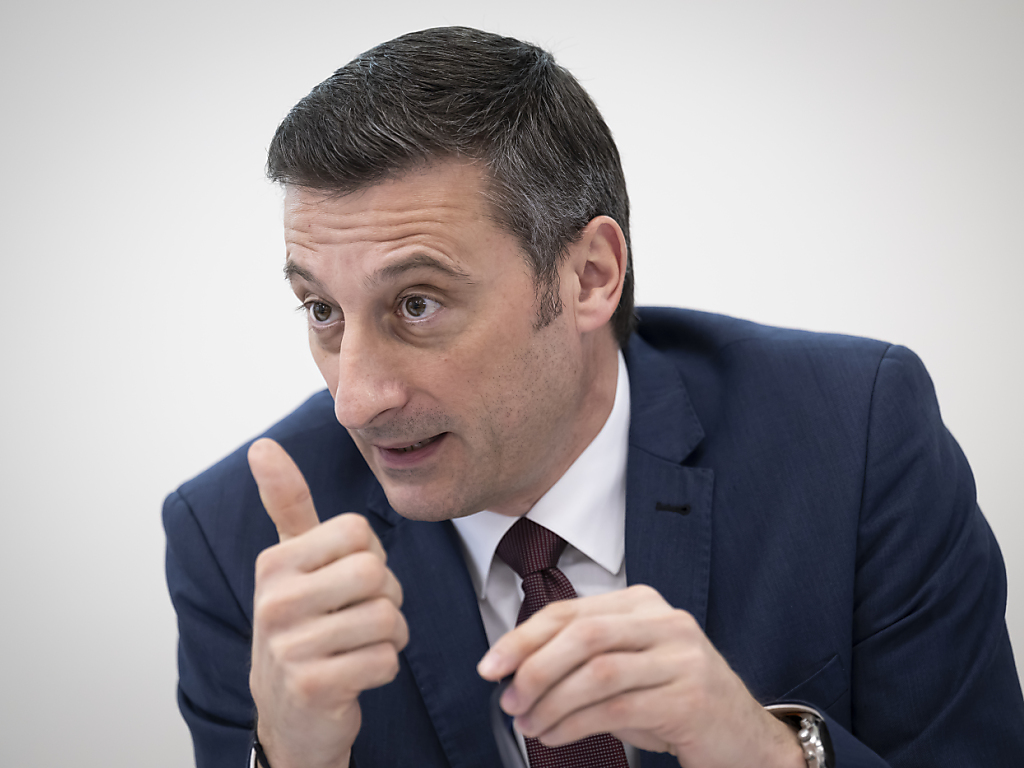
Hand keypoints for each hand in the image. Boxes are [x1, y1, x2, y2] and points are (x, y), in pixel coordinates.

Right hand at [248, 438, 408, 767]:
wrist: (291, 715)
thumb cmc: (302, 627)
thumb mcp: (290, 563)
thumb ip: (286, 504)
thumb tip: (262, 446)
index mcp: (274, 563)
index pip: (359, 532)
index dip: (369, 557)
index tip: (345, 581)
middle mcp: (274, 601)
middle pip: (376, 572)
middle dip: (385, 596)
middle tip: (358, 617)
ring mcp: (290, 647)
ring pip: (387, 617)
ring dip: (388, 636)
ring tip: (357, 646)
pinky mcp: (313, 687)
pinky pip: (386, 660)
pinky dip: (384, 667)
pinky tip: (356, 673)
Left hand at [477, 584, 802, 767]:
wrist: (744, 739)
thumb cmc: (675, 702)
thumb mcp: (628, 669)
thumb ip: (582, 660)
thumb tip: (516, 671)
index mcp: (643, 604)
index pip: (571, 611)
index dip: (523, 637)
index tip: (490, 665)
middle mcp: (665, 622)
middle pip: (582, 635)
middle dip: (533, 667)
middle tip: (508, 698)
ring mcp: (682, 658)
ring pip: (597, 672)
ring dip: (551, 702)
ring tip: (528, 723)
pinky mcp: (689, 698)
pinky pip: (617, 708)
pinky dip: (575, 724)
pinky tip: (555, 736)